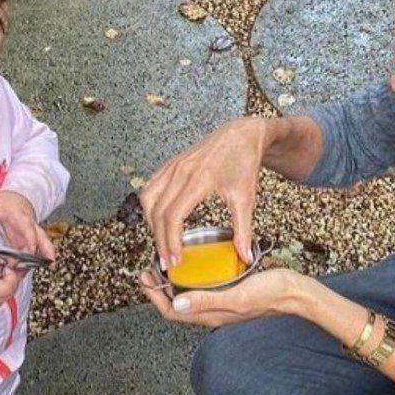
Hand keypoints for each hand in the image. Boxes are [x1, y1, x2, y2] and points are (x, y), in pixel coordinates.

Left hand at [0, 190, 56, 261]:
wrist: (15, 198)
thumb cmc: (6, 201)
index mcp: (21, 216)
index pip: (28, 226)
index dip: (30, 237)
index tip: (31, 245)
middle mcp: (28, 225)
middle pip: (40, 236)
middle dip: (45, 247)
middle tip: (49, 258)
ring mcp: (29, 233)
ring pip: (41, 243)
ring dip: (45, 253)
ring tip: (50, 265)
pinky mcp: (26, 239)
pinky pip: (33, 249)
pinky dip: (36, 258)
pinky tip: (36, 267)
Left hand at [139, 268, 303, 326]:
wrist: (295, 291)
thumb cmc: (270, 294)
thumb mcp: (236, 295)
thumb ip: (207, 300)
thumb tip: (177, 303)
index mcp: (211, 315)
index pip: (173, 311)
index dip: (154, 297)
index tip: (145, 278)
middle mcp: (213, 310)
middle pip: (178, 303)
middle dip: (160, 288)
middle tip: (149, 269)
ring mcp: (221, 300)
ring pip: (189, 293)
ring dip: (175, 280)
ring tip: (166, 264)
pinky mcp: (229, 290)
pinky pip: (203, 286)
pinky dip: (192, 275)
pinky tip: (196, 261)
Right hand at [141, 118, 268, 268]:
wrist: (241, 134)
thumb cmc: (243, 161)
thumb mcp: (246, 197)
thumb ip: (243, 229)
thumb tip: (245, 255)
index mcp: (198, 179)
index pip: (173, 215)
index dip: (171, 241)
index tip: (175, 259)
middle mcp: (180, 171)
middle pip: (158, 212)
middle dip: (160, 239)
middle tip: (167, 260)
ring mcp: (173, 166)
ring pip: (148, 198)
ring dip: (151, 223)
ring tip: (161, 242)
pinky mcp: (171, 164)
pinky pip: (151, 187)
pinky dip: (150, 206)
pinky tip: (158, 219)